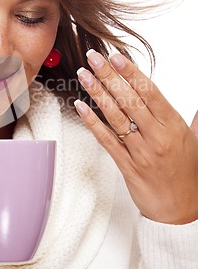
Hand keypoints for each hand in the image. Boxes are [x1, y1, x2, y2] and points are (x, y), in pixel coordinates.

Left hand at [74, 50, 197, 224]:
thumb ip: (193, 119)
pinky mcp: (126, 166)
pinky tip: (81, 106)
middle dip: (109, 75)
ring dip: (97, 93)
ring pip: (115, 116)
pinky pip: (106, 140)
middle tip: (94, 57)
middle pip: (129, 99)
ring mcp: (139, 152)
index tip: (116, 57)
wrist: (181, 211)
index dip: (131, 72)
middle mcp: (156, 137)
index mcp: (173, 126)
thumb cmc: (187, 174)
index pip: (149, 92)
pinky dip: (92, 122)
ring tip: (84, 74)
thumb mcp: (194, 141)